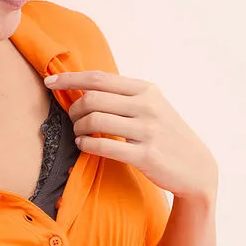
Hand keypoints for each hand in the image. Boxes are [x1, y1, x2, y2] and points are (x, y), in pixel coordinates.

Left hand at [45, 71, 217, 198]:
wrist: (196, 168)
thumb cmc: (167, 136)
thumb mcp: (153, 107)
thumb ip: (124, 97)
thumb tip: (86, 87)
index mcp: (146, 90)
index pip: (99, 78)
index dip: (70, 78)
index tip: (49, 81)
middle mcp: (147, 106)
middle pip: (93, 98)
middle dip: (74, 109)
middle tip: (72, 120)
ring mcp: (148, 131)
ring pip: (95, 120)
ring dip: (78, 128)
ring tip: (78, 135)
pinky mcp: (145, 155)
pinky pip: (103, 146)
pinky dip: (86, 145)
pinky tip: (83, 146)